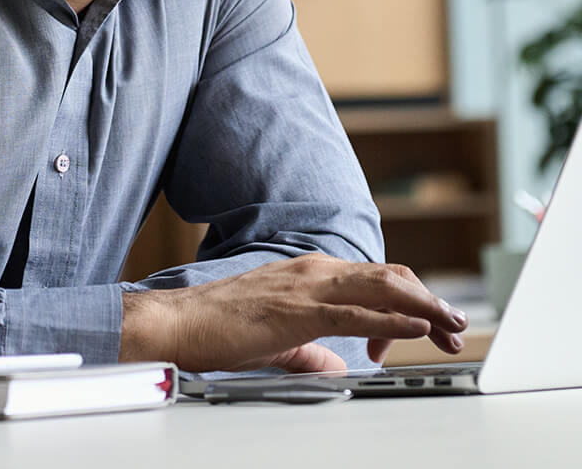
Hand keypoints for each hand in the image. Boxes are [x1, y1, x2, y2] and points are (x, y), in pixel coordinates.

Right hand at [119, 254, 467, 372]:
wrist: (180, 322)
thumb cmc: (221, 327)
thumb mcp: (279, 339)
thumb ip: (312, 350)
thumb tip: (338, 366)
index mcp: (312, 274)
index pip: (375, 280)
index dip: (409, 302)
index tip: (428, 328)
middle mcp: (316, 270)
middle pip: (390, 278)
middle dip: (429, 300)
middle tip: (455, 325)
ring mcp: (309, 285)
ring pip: (382, 288)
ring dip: (423, 306)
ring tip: (451, 323)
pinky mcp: (300, 309)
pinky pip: (357, 311)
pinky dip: (394, 318)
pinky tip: (417, 327)